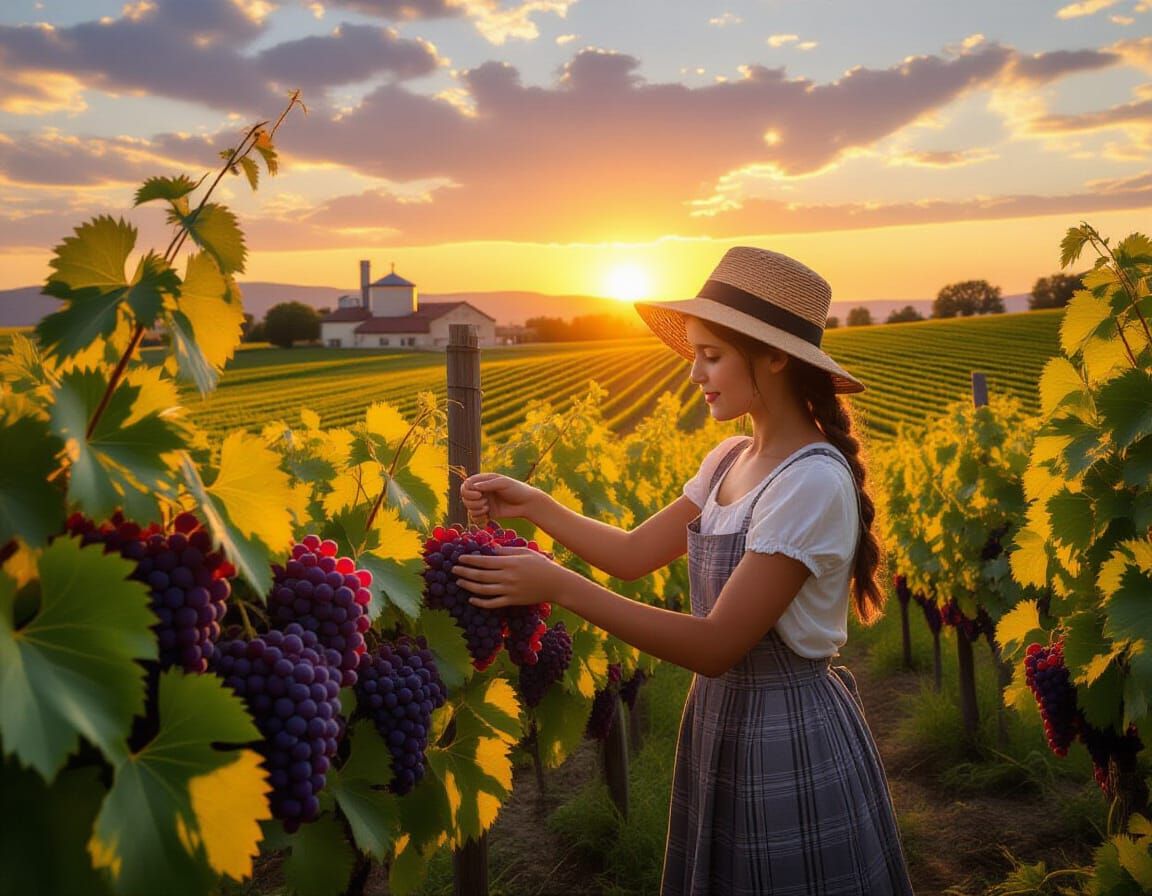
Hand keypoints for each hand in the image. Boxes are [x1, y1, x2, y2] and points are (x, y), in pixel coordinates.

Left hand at [453, 545, 571, 609]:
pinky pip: (492, 603)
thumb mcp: (524, 552)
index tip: (459, 558)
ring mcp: (509, 590)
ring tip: (459, 581)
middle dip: (464, 572)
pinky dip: (480, 602)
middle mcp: (507, 577)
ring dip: (468, 586)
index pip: (484, 561)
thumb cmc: (540, 564)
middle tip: (453, 569)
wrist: (555, 583)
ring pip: (483, 590)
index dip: (470, 560)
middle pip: (480, 575)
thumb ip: (506, 551)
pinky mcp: (512, 601)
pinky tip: (472, 599)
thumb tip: (489, 549)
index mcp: (509, 563)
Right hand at [460, 473, 540, 522]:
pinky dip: (478, 518)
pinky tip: (487, 516)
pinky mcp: (487, 513)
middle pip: (465, 497)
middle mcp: (482, 491)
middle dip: (472, 502)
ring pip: (469, 507)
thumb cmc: (517, 490)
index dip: (468, 491)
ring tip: (487, 508)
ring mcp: (483, 502)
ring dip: (475, 509)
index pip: (466, 485)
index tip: (479, 494)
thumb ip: (488, 484)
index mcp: (484, 481)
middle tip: (485, 502)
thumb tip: (473, 486)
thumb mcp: (503, 483)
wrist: (527, 504)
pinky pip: (474, 517)